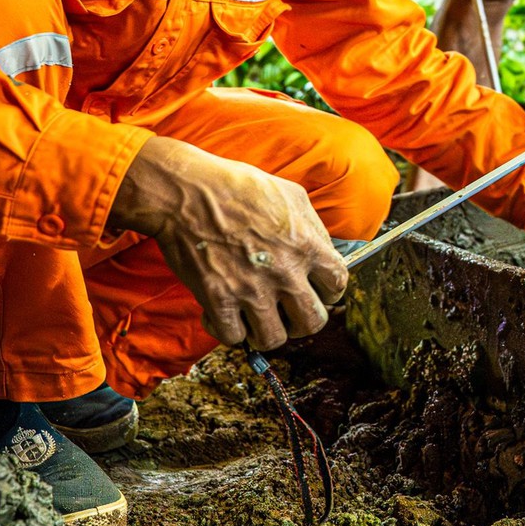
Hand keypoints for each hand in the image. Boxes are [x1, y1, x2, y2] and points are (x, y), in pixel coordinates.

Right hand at [110, 135, 347, 351]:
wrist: (187, 192)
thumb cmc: (236, 187)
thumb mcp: (290, 194)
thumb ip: (312, 226)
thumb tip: (322, 249)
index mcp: (306, 244)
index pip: (337, 284)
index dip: (330, 292)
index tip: (319, 292)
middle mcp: (284, 272)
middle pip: (313, 322)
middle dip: (303, 322)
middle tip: (290, 314)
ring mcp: (251, 289)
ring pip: (273, 338)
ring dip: (268, 332)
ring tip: (259, 319)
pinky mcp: (218, 300)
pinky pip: (233, 337)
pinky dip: (230, 331)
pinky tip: (227, 315)